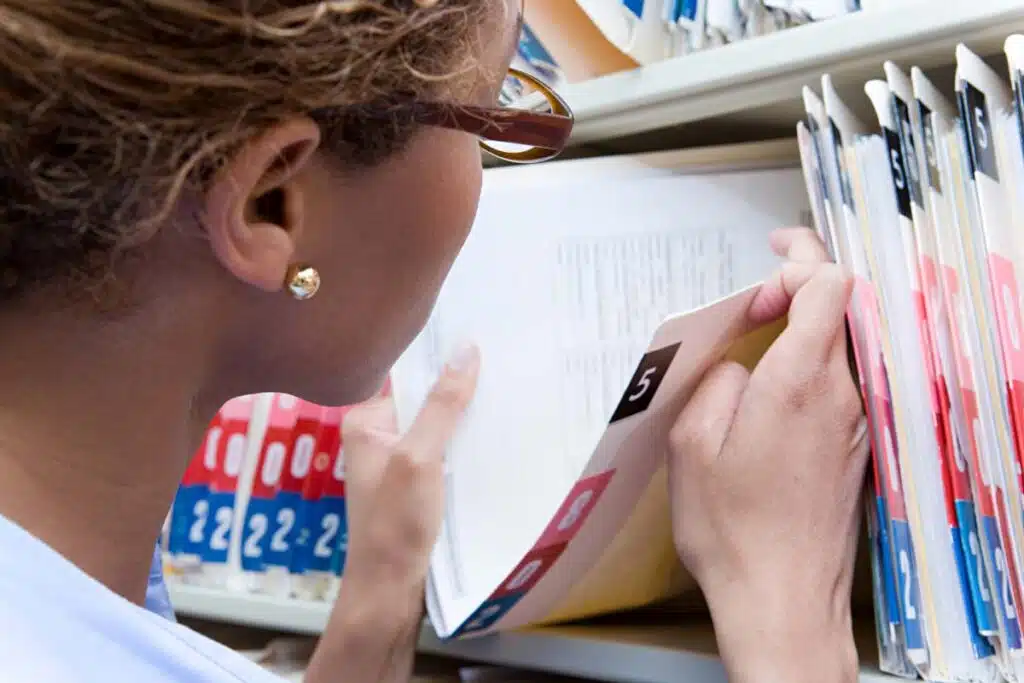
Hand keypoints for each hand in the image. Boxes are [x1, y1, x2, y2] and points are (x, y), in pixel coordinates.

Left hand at [305, 346, 479, 682]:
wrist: (389, 587)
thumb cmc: (395, 523)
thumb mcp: (421, 456)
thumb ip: (443, 404)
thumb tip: (466, 348)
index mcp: (365, 421)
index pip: (404, 372)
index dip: (438, 354)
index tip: (476, 330)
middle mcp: (376, 435)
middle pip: (422, 396)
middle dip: (457, 383)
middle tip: (501, 356)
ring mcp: (395, 460)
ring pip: (435, 423)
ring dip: (463, 414)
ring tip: (504, 388)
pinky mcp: (414, 483)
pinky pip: (441, 448)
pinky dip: (462, 441)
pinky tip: (491, 433)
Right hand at [667, 228, 866, 682]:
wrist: (783, 597)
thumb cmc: (732, 530)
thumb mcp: (692, 445)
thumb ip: (716, 383)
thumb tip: (738, 364)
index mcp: (798, 384)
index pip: (829, 287)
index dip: (801, 261)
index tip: (766, 270)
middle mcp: (839, 396)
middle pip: (843, 307)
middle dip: (804, 280)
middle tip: (764, 283)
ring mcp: (855, 422)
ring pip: (844, 343)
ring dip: (808, 323)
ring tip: (762, 330)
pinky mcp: (856, 446)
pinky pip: (841, 380)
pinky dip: (813, 360)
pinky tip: (776, 382)